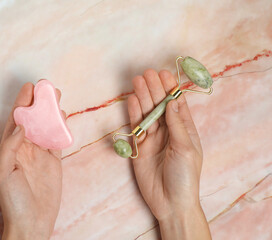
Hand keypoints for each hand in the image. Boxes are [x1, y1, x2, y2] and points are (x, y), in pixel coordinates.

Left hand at [0, 83, 63, 239]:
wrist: (33, 221)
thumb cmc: (13, 200)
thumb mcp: (4, 173)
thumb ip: (10, 147)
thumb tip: (20, 125)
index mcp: (10, 148)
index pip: (17, 120)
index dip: (22, 102)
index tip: (30, 87)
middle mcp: (25, 147)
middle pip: (33, 119)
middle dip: (39, 103)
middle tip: (47, 87)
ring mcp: (40, 153)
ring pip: (46, 127)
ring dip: (51, 112)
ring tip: (57, 96)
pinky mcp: (54, 161)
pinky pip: (57, 140)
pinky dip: (60, 128)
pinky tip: (63, 117)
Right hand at [127, 70, 210, 238]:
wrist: (170, 202)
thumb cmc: (185, 176)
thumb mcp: (186, 148)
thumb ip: (177, 124)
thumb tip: (174, 101)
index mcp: (184, 130)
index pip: (176, 104)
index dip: (170, 89)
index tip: (163, 74)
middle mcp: (168, 131)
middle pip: (159, 105)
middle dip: (154, 89)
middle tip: (147, 73)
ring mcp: (152, 138)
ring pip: (146, 113)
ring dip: (142, 97)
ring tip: (137, 81)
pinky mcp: (139, 147)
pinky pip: (136, 127)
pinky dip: (134, 113)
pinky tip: (132, 100)